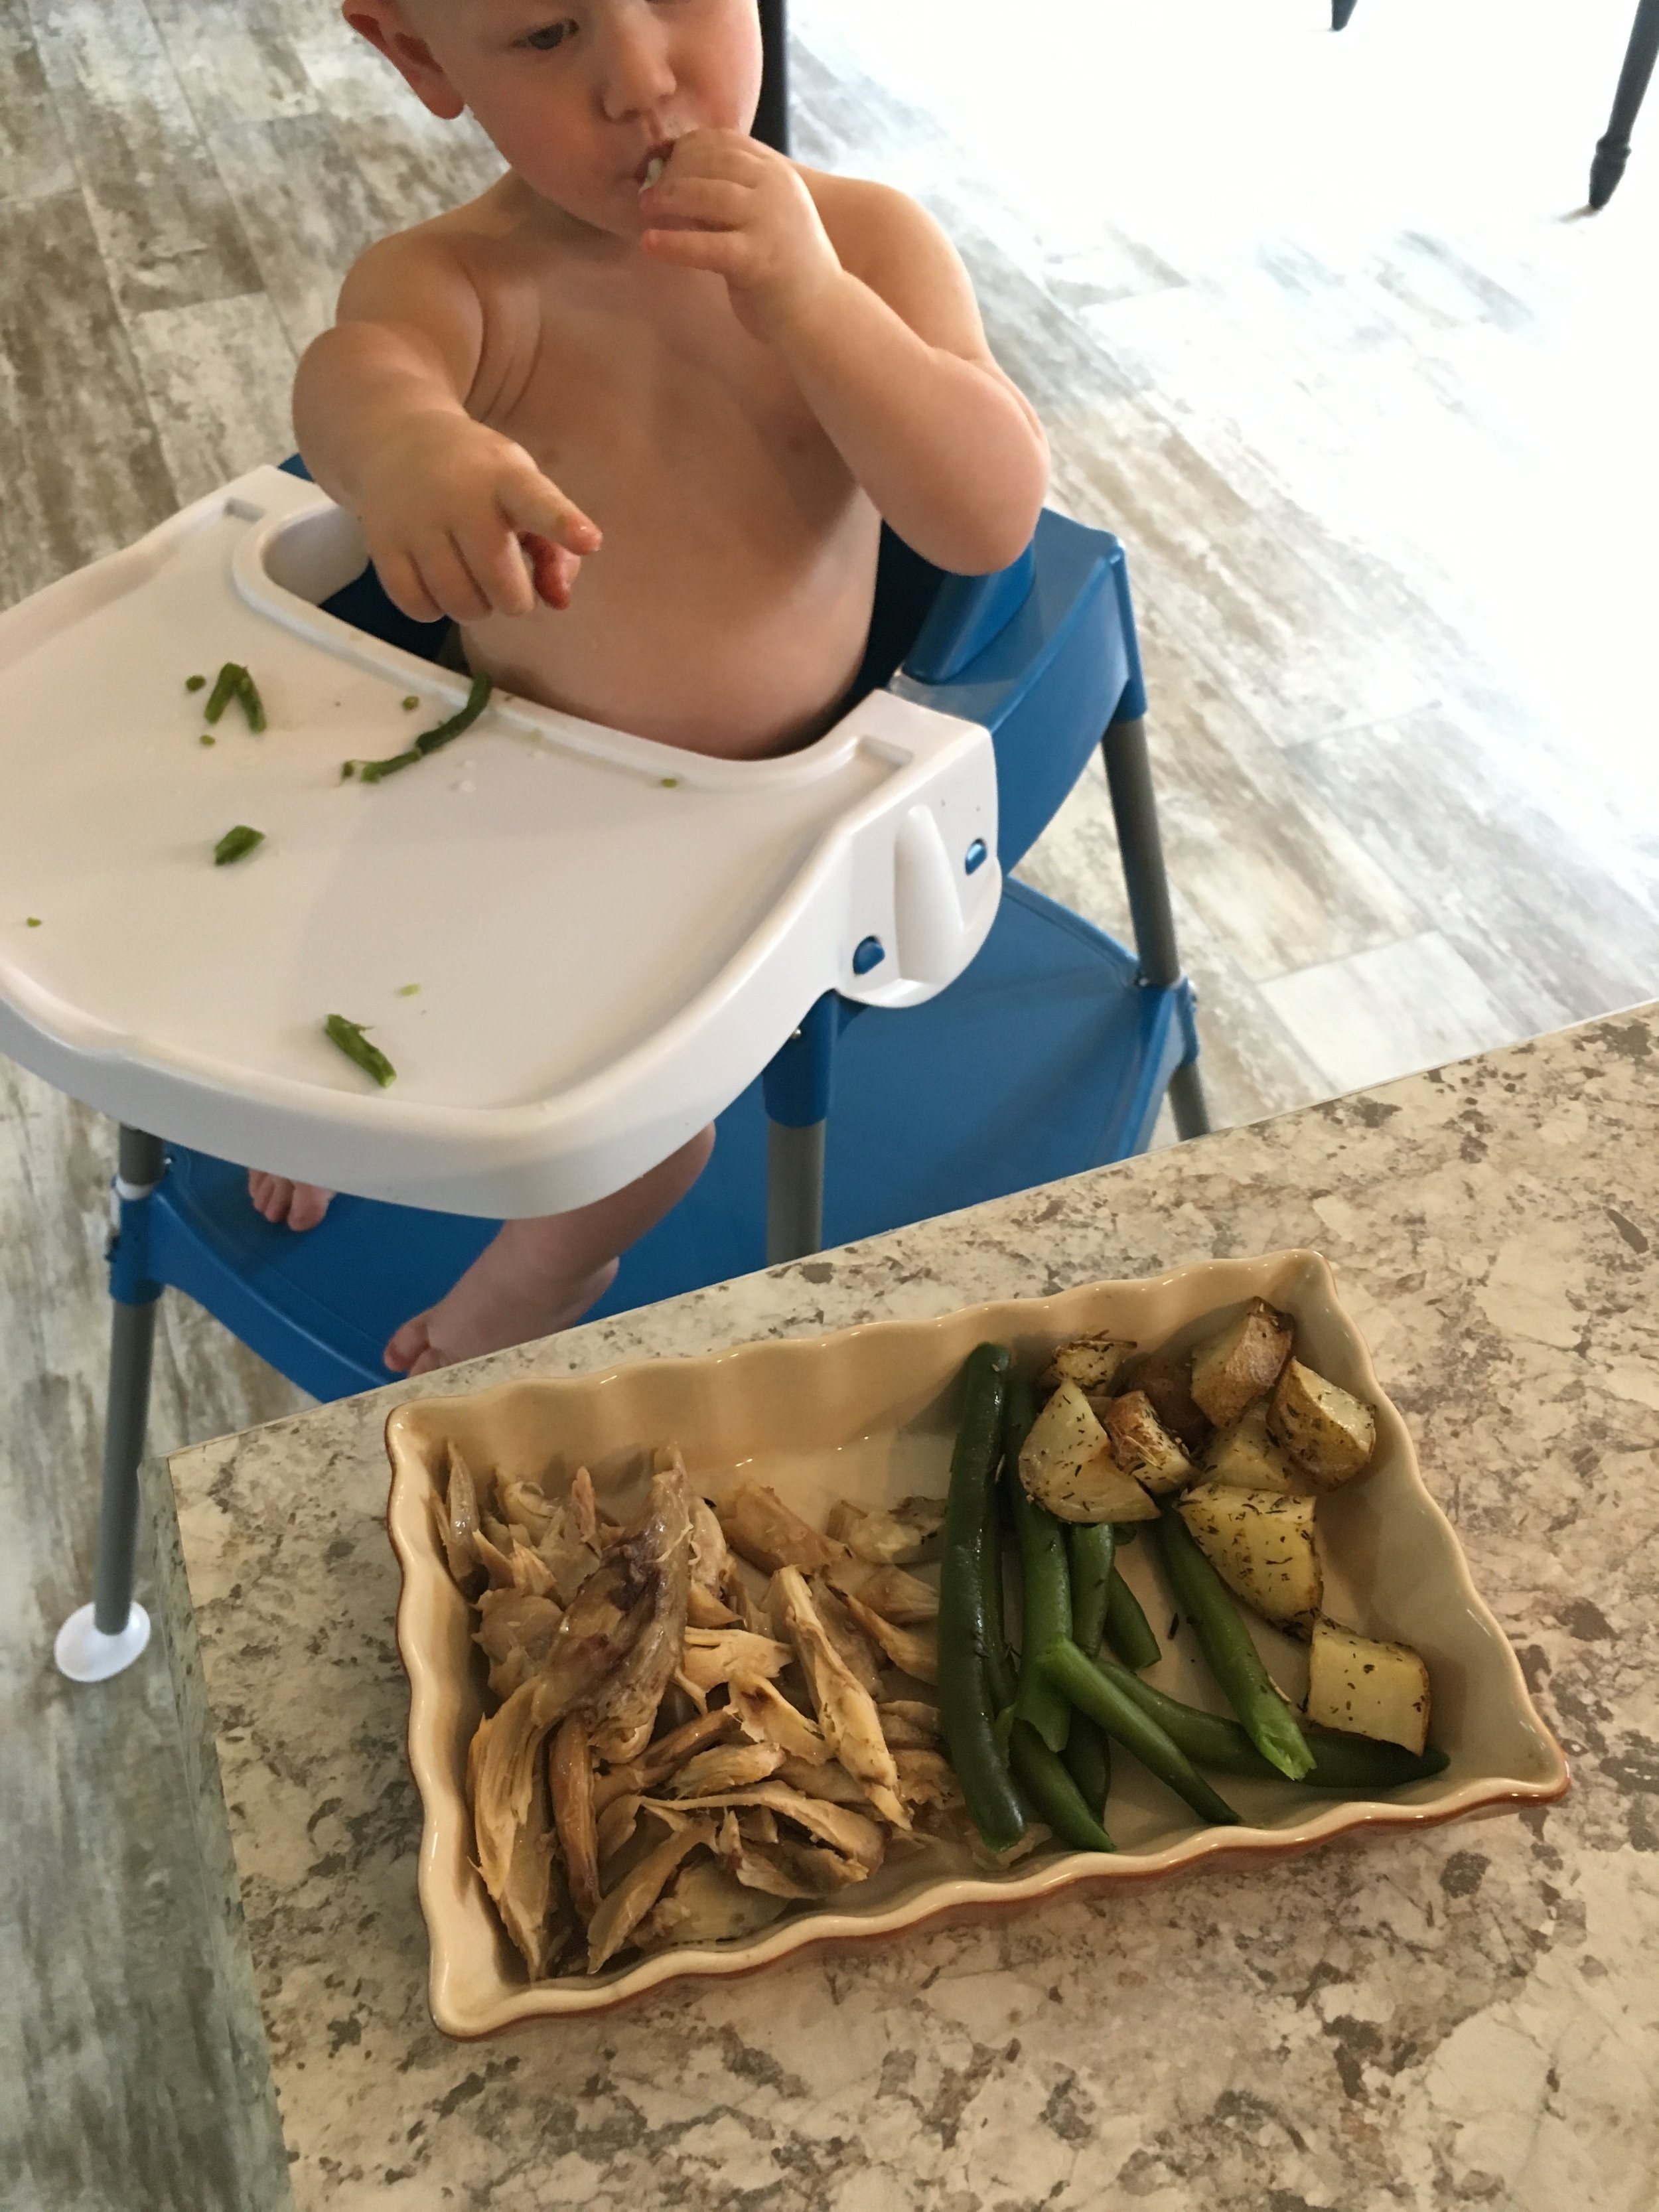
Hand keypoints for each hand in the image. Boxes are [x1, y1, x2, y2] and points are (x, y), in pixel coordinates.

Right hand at [355, 414, 600, 623]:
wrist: (395, 439)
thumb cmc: (477, 478)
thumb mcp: (523, 492)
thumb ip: (556, 549)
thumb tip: (559, 602)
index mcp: (506, 477)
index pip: (536, 502)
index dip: (562, 524)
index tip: (587, 540)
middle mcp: (459, 497)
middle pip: (502, 586)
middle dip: (513, 597)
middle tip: (504, 577)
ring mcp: (416, 521)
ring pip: (461, 605)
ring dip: (475, 606)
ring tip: (469, 576)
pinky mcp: (383, 545)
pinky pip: (419, 608)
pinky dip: (434, 608)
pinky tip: (436, 580)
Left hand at [638, 131, 843, 342]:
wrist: (822, 311)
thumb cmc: (786, 266)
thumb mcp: (765, 214)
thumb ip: (733, 193)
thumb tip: (675, 179)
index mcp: (776, 173)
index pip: (723, 142)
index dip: (686, 148)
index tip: (662, 162)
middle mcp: (774, 188)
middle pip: (710, 162)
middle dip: (672, 172)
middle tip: (646, 190)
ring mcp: (767, 221)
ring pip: (706, 194)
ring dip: (668, 198)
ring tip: (645, 208)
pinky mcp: (756, 259)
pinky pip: (706, 245)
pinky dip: (673, 244)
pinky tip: (650, 244)